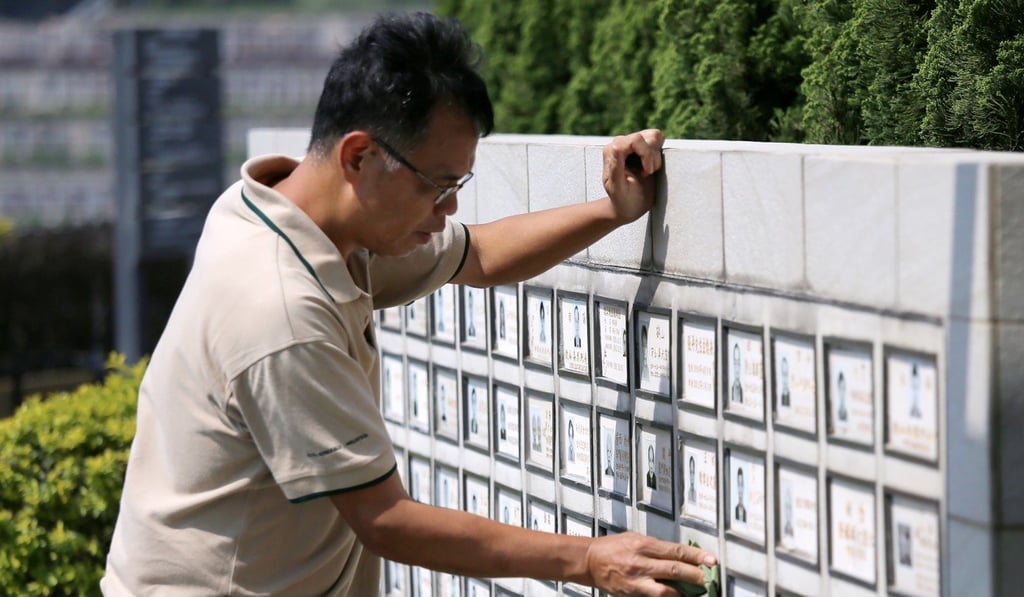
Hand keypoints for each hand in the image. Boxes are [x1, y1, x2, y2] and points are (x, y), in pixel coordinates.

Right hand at [584, 532, 715, 595]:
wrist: (589, 561)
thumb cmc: (612, 547)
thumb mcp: (635, 538)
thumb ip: (657, 547)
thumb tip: (680, 554)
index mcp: (643, 544)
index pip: (676, 550)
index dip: (697, 556)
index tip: (711, 560)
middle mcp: (641, 562)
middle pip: (675, 569)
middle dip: (695, 575)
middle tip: (708, 578)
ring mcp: (636, 580)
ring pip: (666, 589)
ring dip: (683, 591)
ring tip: (694, 591)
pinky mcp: (631, 593)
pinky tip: (674, 596)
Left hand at [602, 129, 664, 223]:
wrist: (629, 206)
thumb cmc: (622, 200)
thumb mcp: (617, 190)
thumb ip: (615, 169)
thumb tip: (615, 147)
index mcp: (612, 151)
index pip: (635, 140)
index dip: (646, 155)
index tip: (646, 173)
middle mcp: (621, 143)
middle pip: (647, 137)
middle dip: (652, 157)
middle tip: (647, 174)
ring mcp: (632, 144)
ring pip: (654, 136)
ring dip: (656, 156)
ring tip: (648, 171)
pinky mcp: (643, 147)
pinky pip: (658, 138)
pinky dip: (659, 153)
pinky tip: (651, 166)